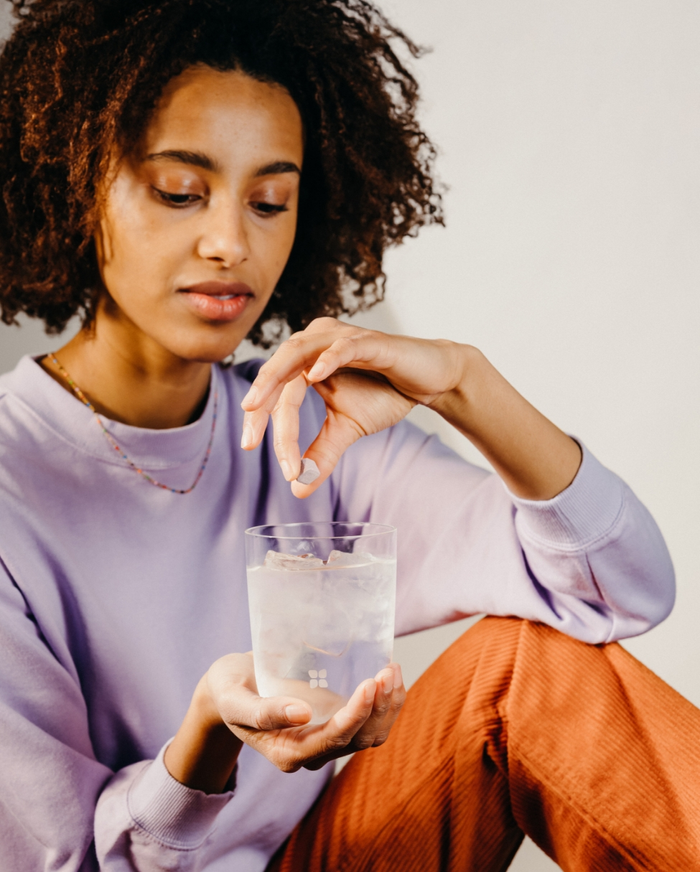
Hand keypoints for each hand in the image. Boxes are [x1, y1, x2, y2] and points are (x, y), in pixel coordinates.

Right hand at [206, 652, 405, 772]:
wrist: (231, 688)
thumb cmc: (229, 691)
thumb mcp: (234, 700)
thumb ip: (263, 712)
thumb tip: (304, 714)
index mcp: (287, 753)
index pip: (333, 739)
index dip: (356, 714)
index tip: (369, 683)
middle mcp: (312, 753)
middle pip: (359, 739)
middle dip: (379, 707)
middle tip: (387, 669)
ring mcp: (327, 739)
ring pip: (371, 734)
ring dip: (389, 705)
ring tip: (392, 669)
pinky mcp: (336, 722)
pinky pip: (370, 722)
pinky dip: (385, 701)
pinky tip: (390, 675)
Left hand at [240, 317, 465, 495]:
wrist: (429, 380)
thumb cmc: (385, 394)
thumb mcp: (345, 429)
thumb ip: (321, 454)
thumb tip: (298, 488)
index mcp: (306, 360)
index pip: (275, 389)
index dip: (261, 420)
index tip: (251, 449)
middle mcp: (316, 342)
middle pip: (277, 370)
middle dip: (259, 404)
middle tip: (249, 440)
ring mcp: (340, 338)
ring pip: (297, 353)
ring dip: (275, 380)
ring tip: (257, 405)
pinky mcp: (369, 341)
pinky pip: (342, 347)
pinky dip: (327, 360)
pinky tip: (314, 377)